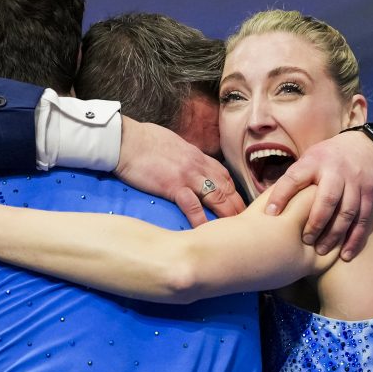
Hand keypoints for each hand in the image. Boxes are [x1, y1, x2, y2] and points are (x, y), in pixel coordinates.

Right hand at [115, 117, 244, 225]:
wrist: (126, 140)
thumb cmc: (144, 140)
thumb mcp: (173, 144)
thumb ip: (185, 156)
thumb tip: (188, 165)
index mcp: (197, 156)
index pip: (224, 175)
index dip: (235, 192)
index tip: (240, 206)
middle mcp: (198, 165)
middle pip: (226, 188)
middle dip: (238, 207)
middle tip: (246, 224)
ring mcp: (187, 175)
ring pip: (217, 196)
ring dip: (228, 214)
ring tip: (235, 231)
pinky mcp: (172, 185)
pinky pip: (192, 205)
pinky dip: (201, 219)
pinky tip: (207, 231)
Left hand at [264, 131, 372, 260]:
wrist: (365, 146)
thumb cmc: (326, 160)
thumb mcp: (308, 161)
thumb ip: (292, 181)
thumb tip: (267, 209)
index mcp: (315, 161)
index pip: (295, 178)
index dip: (281, 195)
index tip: (270, 214)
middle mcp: (337, 171)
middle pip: (327, 199)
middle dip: (315, 222)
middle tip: (305, 240)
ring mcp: (356, 182)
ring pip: (347, 212)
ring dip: (334, 235)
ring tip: (320, 251)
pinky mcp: (371, 194)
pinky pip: (363, 220)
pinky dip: (354, 239)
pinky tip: (345, 255)